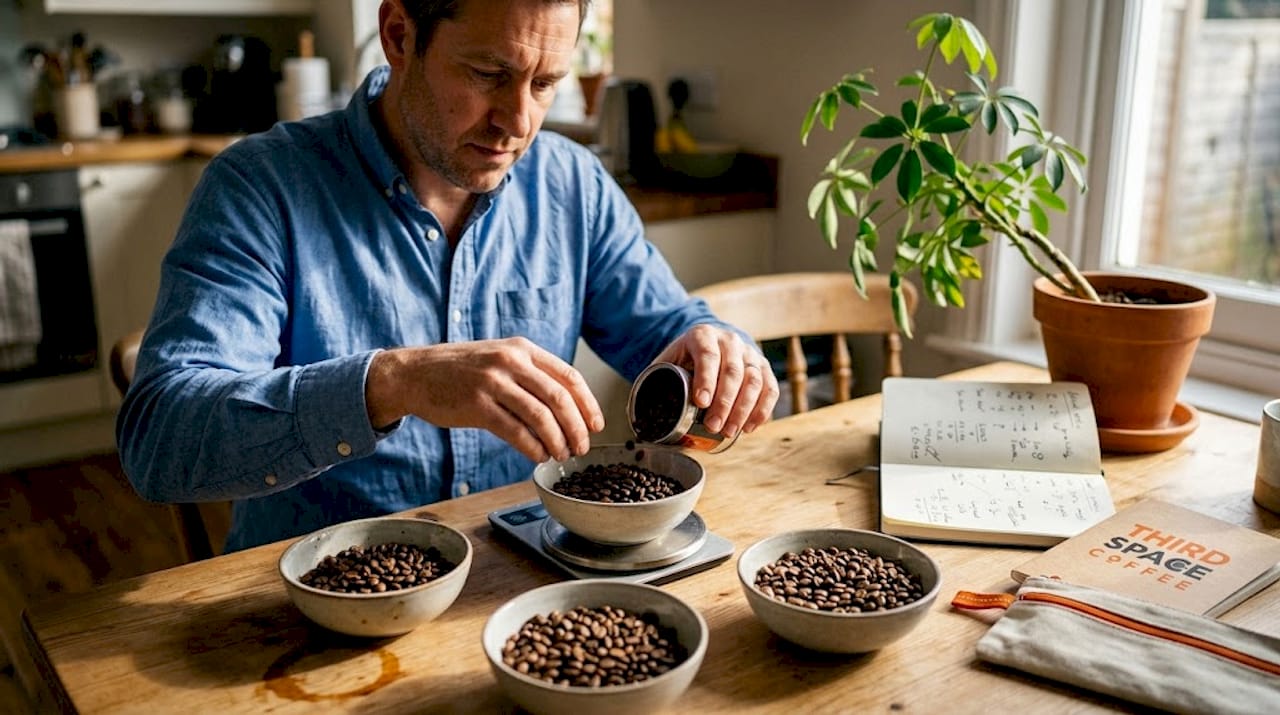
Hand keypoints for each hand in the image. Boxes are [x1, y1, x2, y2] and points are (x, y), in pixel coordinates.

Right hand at [365, 338, 603, 462]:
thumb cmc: (460, 370)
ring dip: (557, 441)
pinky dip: (532, 447)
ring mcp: (493, 382)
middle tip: (582, 447)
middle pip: (560, 398)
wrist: (415, 373)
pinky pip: (515, 431)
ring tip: (561, 454)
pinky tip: (538, 456)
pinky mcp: (477, 405)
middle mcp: (511, 361)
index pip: (569, 377)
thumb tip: (566, 408)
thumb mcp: (499, 358)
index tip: (596, 425)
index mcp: (522, 349)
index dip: (588, 404)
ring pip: (541, 416)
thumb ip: (530, 375)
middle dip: (577, 428)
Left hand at [651, 324, 778, 437]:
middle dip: (725, 402)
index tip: (701, 402)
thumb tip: (640, 416)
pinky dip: (762, 409)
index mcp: (703, 336)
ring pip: (755, 380)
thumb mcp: (667, 361)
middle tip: (714, 425)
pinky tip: (749, 427)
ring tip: (729, 431)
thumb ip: (655, 381)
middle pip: (733, 371)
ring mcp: (750, 354)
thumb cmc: (685, 359)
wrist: (709, 343)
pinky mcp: (764, 368)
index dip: (706, 379)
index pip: (708, 356)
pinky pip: (769, 388)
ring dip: (744, 409)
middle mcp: (730, 341)